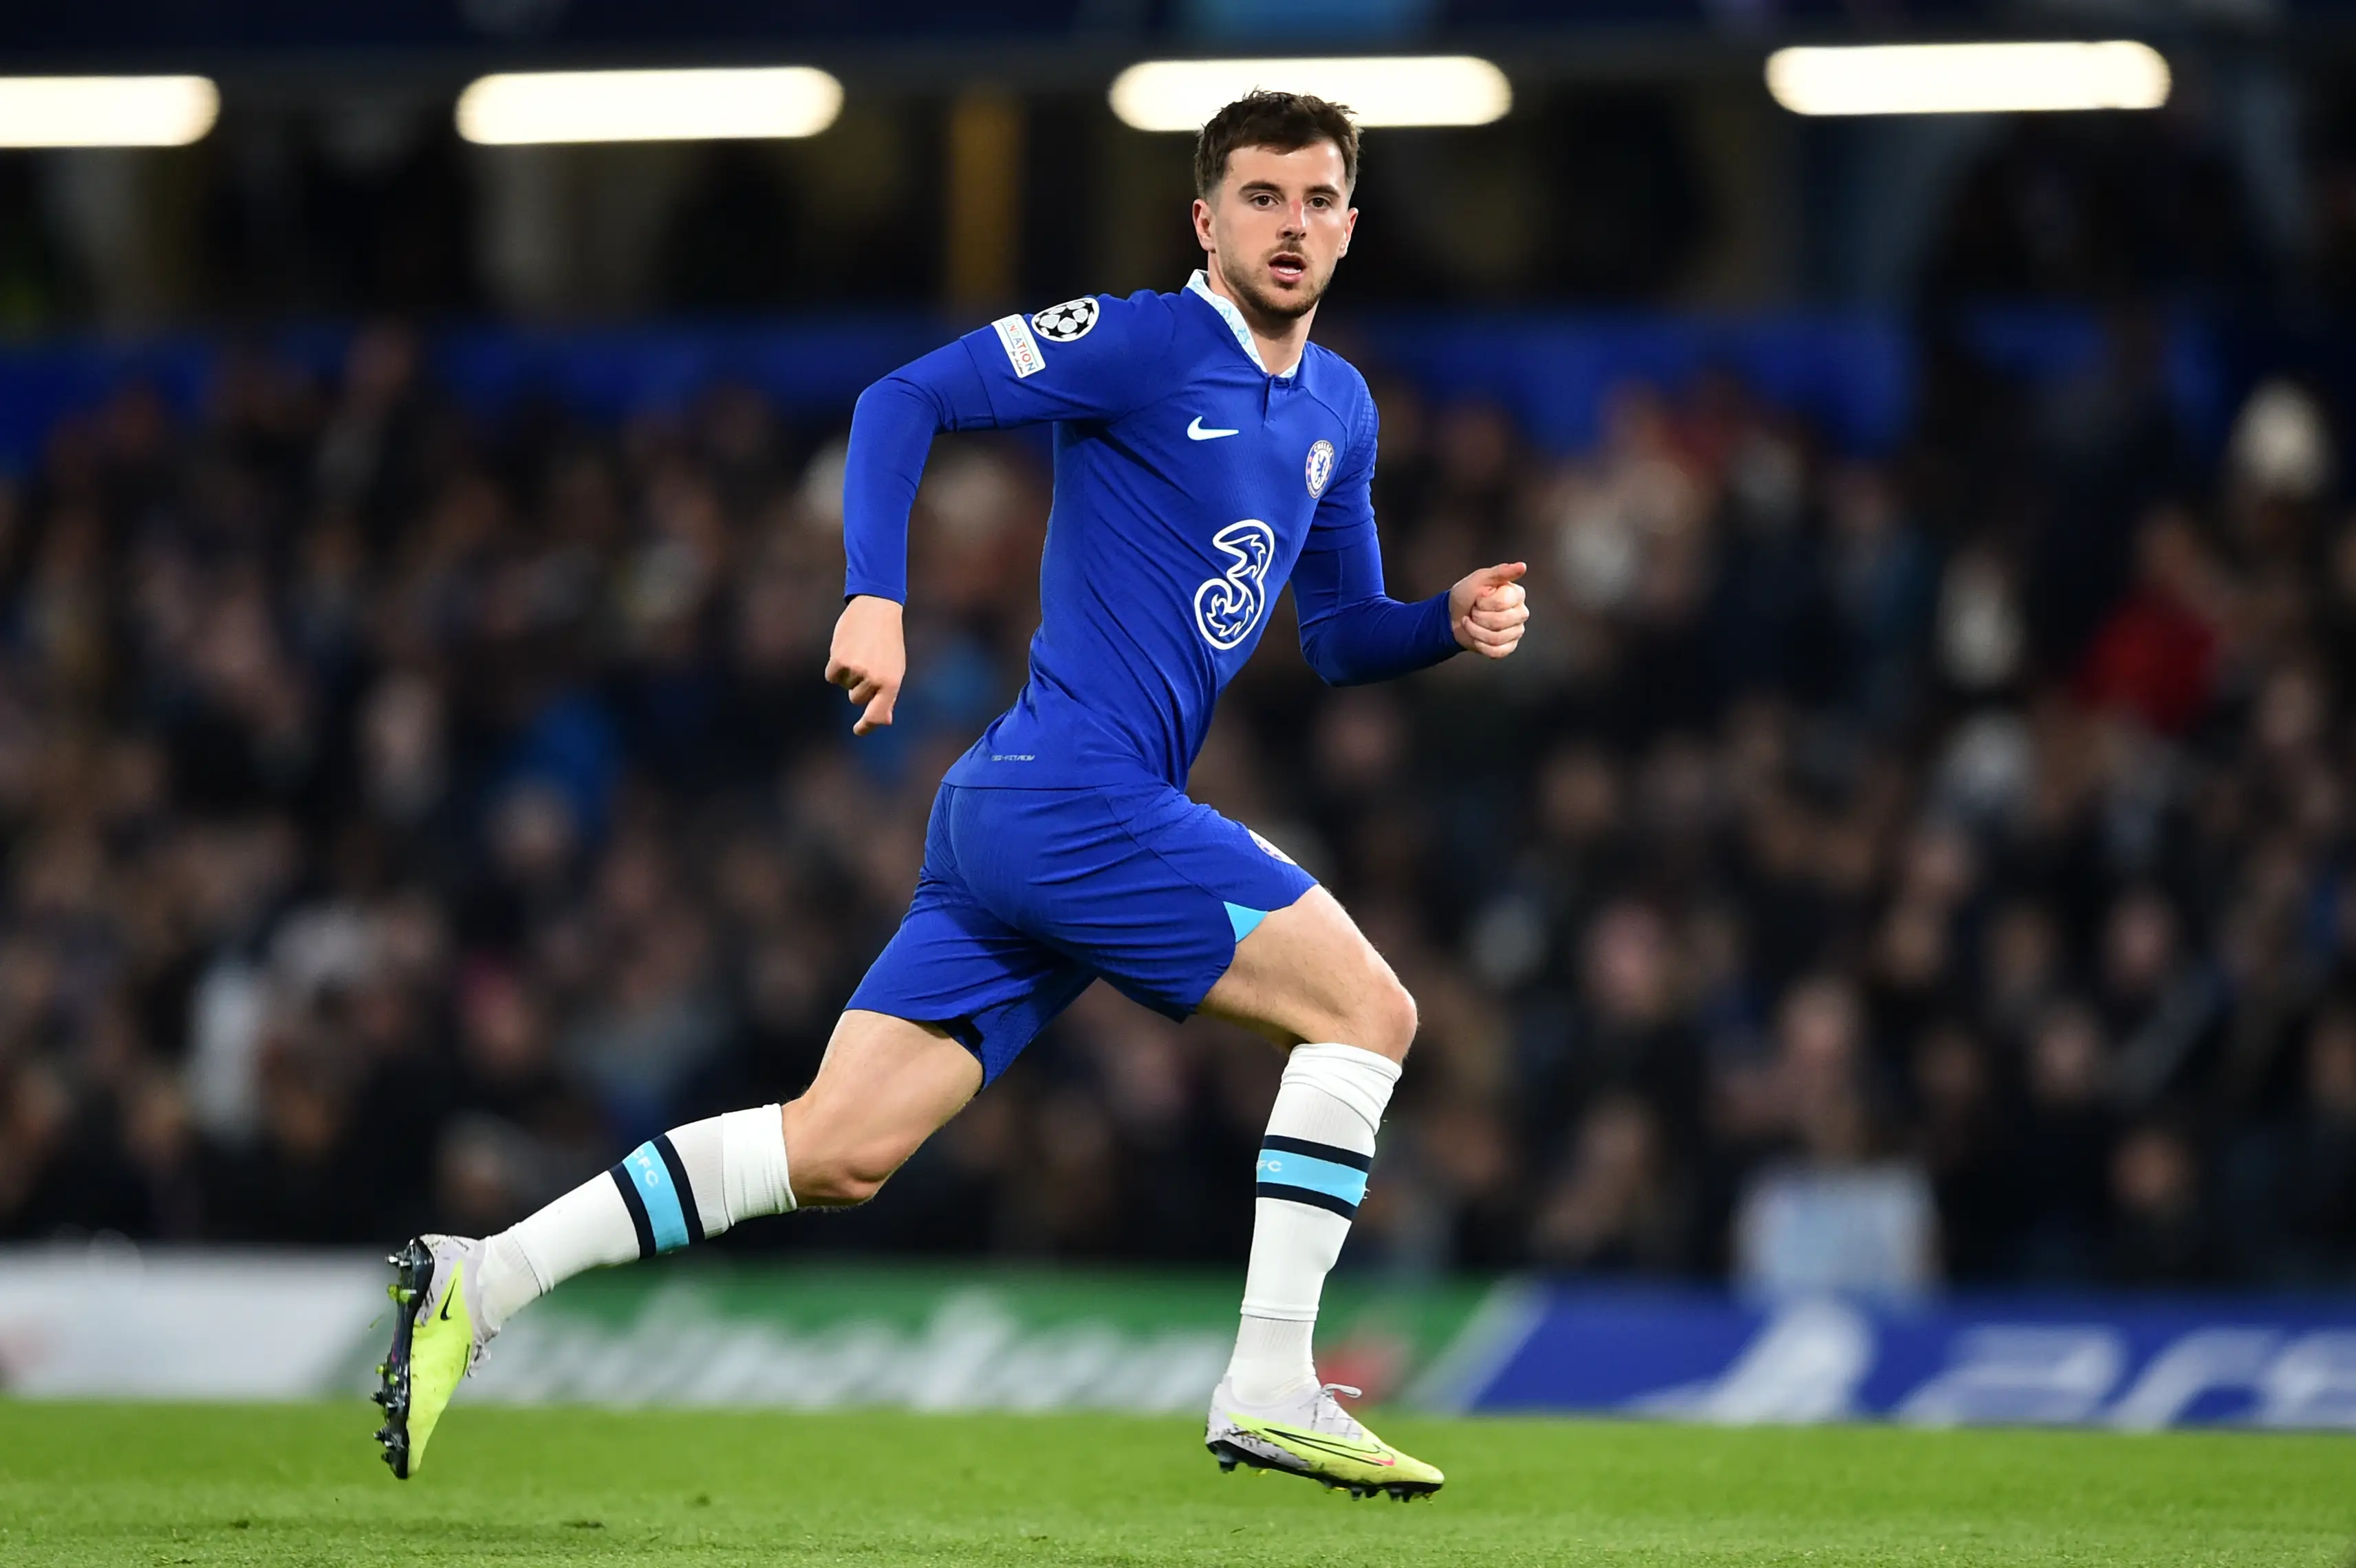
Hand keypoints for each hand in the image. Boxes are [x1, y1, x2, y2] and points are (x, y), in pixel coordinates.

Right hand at [825, 595, 905, 734]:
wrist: (876, 608)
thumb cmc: (888, 642)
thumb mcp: (895, 669)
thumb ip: (888, 696)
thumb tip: (885, 720)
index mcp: (891, 683)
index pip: (877, 715)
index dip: (867, 726)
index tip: (858, 729)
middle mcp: (874, 680)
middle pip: (857, 699)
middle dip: (860, 686)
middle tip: (870, 662)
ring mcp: (855, 671)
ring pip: (844, 685)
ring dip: (849, 673)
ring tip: (861, 651)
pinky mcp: (838, 661)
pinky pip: (832, 676)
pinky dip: (836, 667)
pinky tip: (847, 650)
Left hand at [1449, 561, 1528, 660]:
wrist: (1453, 616)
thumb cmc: (1467, 595)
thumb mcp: (1480, 578)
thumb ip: (1501, 572)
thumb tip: (1522, 566)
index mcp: (1517, 594)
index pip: (1502, 603)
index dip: (1483, 603)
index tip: (1479, 599)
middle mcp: (1520, 613)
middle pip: (1500, 622)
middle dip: (1478, 618)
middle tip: (1474, 612)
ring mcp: (1516, 631)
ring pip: (1497, 638)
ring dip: (1475, 631)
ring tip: (1472, 623)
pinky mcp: (1508, 647)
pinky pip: (1496, 652)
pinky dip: (1480, 645)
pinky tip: (1477, 637)